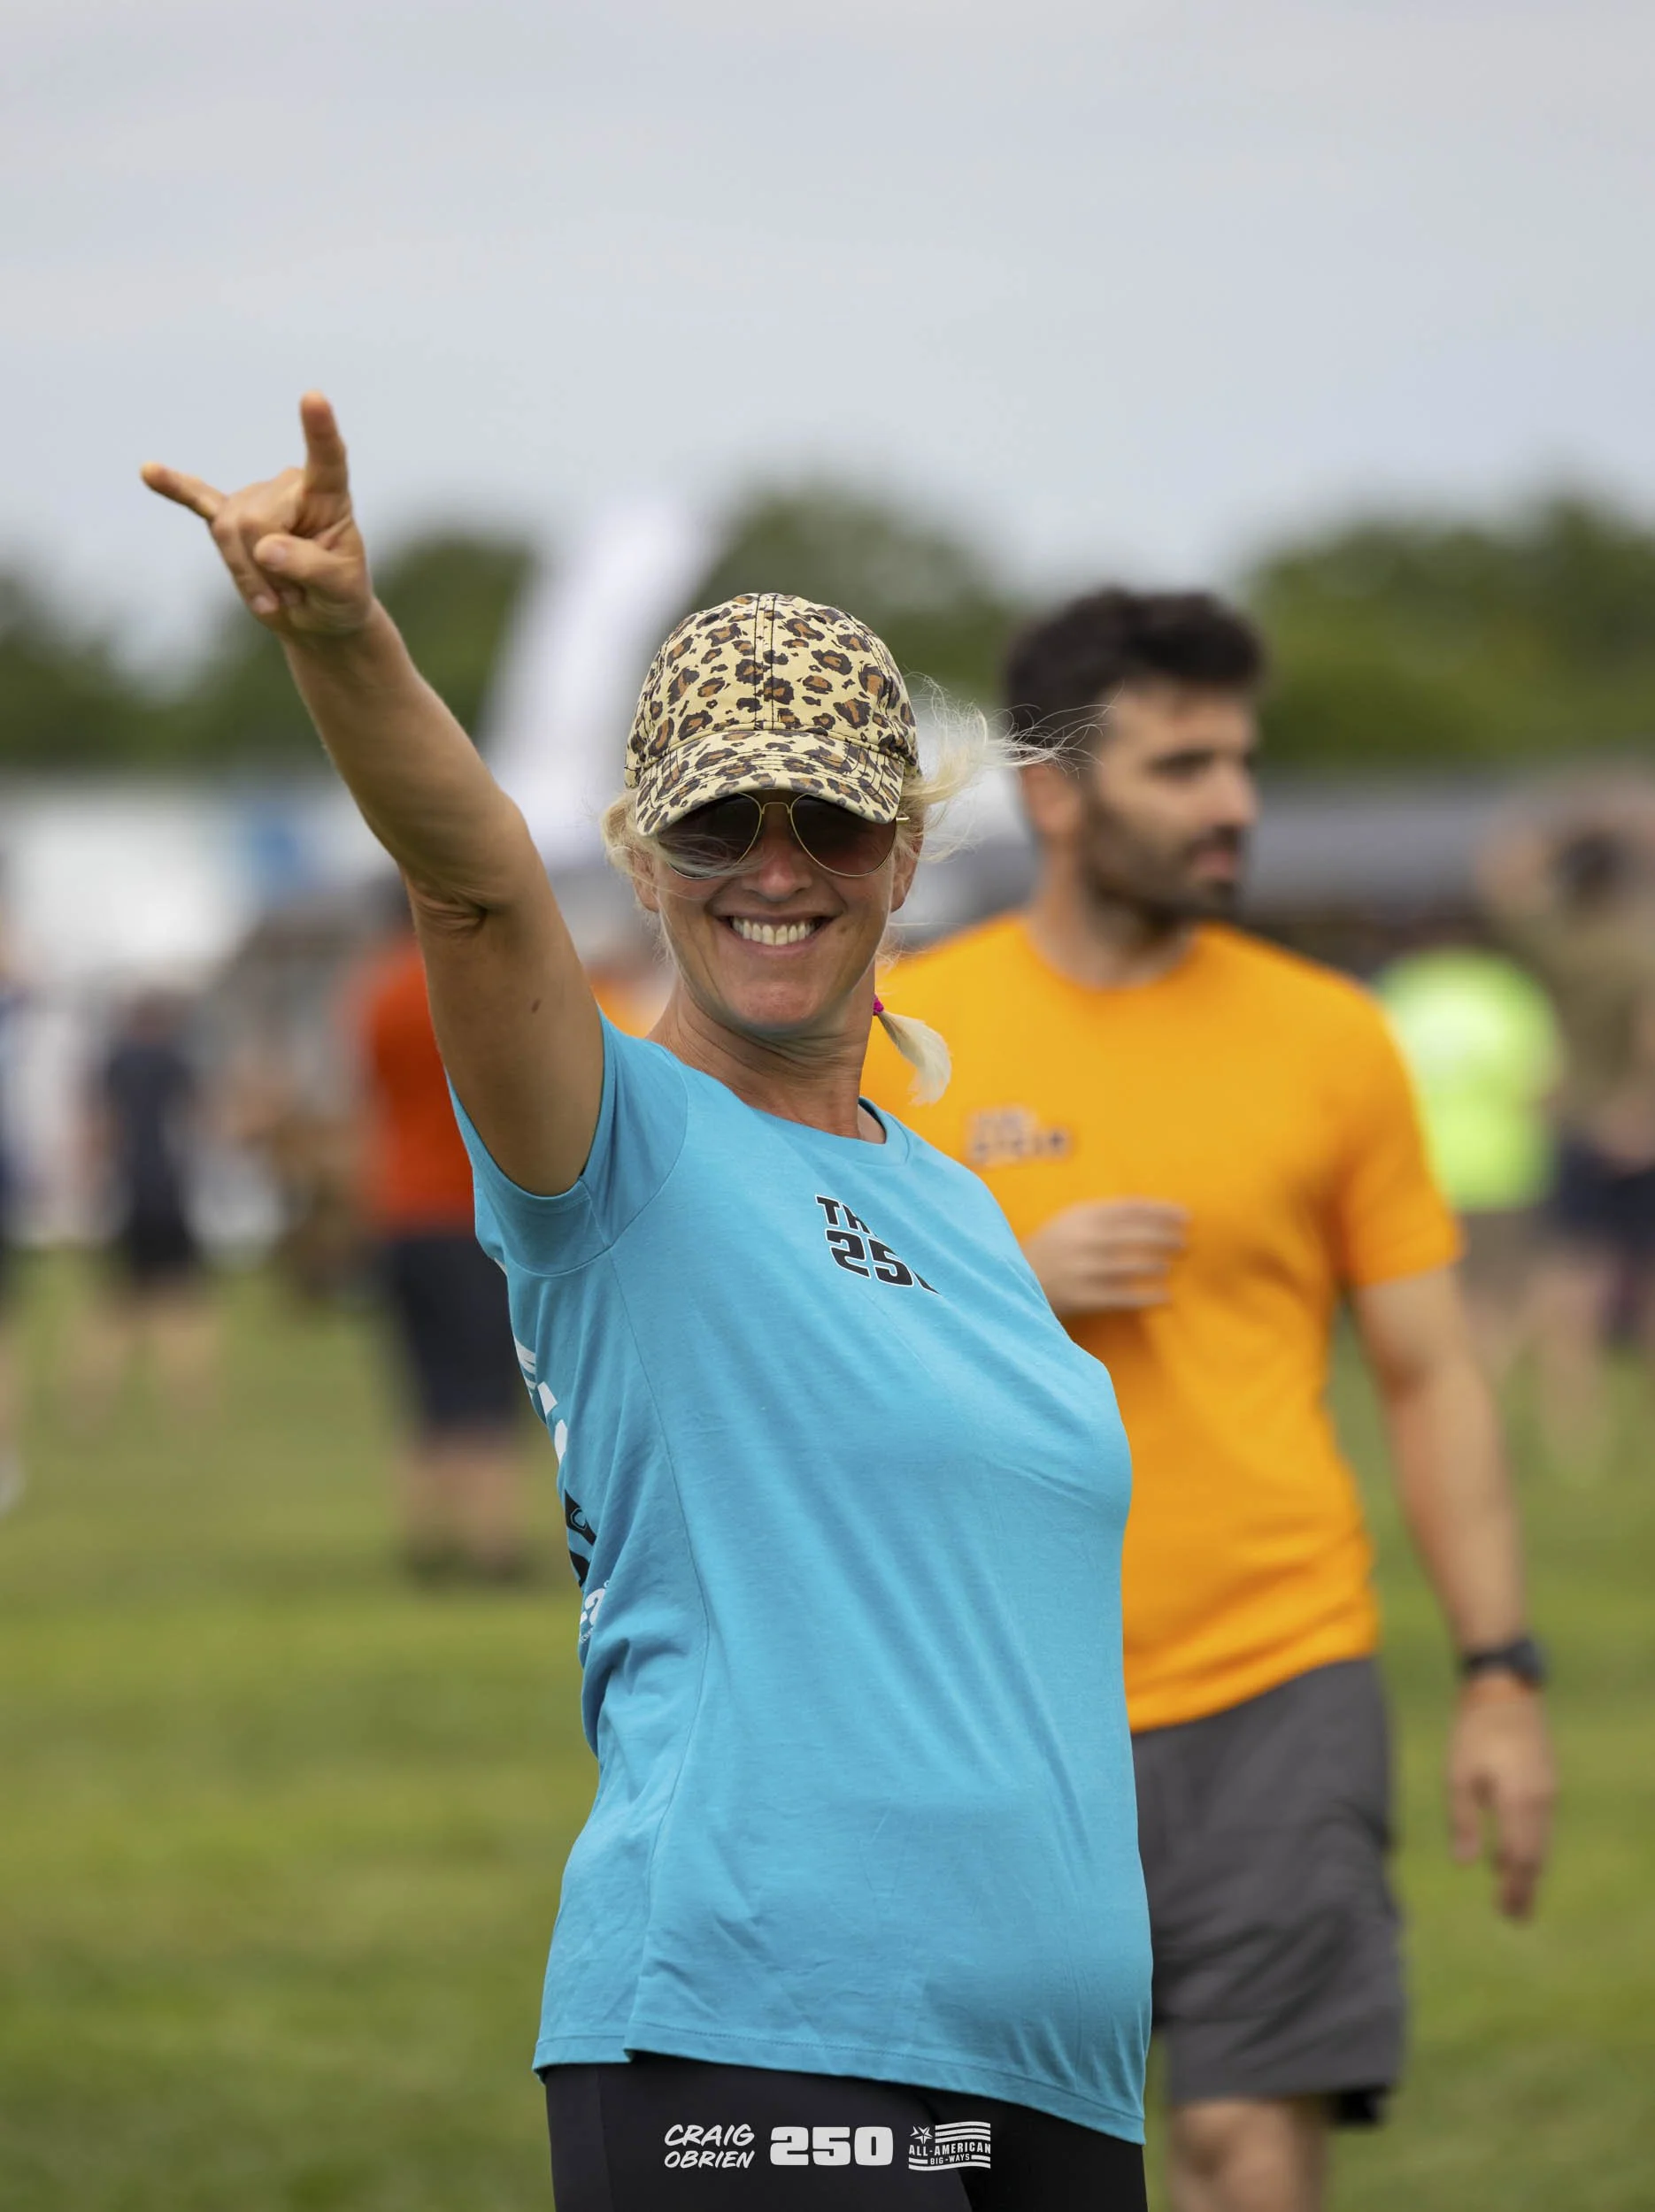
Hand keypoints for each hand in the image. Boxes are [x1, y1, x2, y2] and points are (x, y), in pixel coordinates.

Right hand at [141, 392, 371, 641]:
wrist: (318, 617)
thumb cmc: (339, 597)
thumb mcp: (340, 590)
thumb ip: (309, 566)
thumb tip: (265, 548)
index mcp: (329, 497)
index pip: (327, 459)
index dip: (320, 430)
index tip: (314, 397)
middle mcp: (288, 486)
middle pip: (255, 520)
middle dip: (266, 569)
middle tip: (295, 593)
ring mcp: (255, 498)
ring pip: (227, 531)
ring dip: (246, 575)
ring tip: (277, 593)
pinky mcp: (228, 517)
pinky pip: (196, 499)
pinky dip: (174, 487)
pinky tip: (149, 471)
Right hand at [1022, 1199, 1187, 1316]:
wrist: (1014, 1279)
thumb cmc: (1053, 1248)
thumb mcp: (1071, 1221)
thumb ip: (1105, 1215)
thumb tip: (1156, 1214)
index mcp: (1079, 1215)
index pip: (1129, 1208)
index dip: (1161, 1210)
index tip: (1186, 1215)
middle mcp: (1078, 1239)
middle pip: (1131, 1234)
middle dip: (1162, 1236)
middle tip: (1185, 1241)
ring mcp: (1077, 1269)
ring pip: (1125, 1265)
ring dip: (1153, 1264)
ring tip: (1169, 1265)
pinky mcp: (1078, 1297)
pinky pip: (1119, 1297)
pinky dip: (1145, 1297)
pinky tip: (1165, 1297)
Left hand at [1447, 1678, 1556, 1918]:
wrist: (1504, 1688)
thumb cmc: (1474, 1730)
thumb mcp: (1459, 1774)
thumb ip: (1465, 1821)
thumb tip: (1468, 1865)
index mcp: (1518, 1802)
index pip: (1520, 1858)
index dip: (1513, 1889)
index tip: (1505, 1914)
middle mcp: (1540, 1801)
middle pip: (1536, 1856)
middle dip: (1525, 1887)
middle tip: (1515, 1917)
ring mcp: (1548, 1789)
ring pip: (1543, 1841)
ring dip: (1530, 1868)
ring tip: (1516, 1893)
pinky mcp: (1546, 1778)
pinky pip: (1543, 1824)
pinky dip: (1532, 1845)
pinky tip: (1516, 1852)